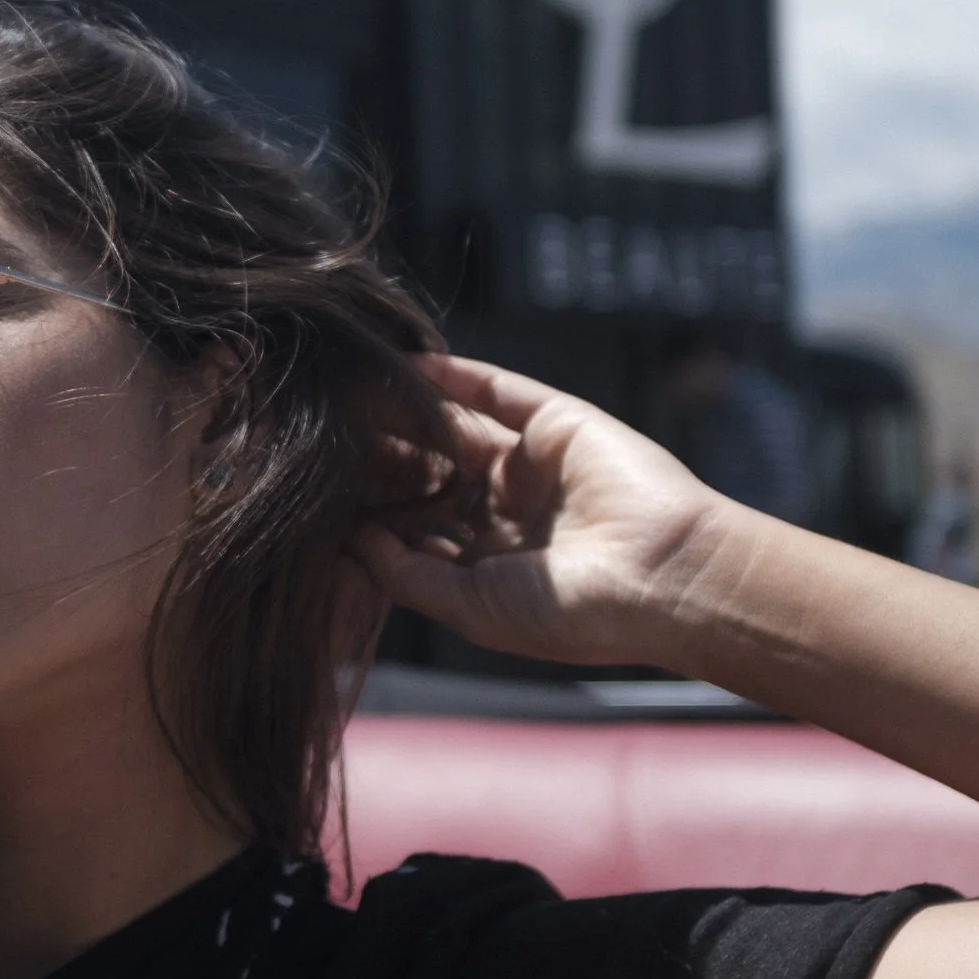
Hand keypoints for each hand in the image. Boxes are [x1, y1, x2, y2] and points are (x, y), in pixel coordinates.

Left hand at [350, 354, 732, 671]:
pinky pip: (495, 391)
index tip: (314, 500)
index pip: (420, 534)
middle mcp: (513, 516)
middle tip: (317, 441)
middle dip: (379, 463)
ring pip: (453, 432)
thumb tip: (349, 540)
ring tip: (345, 399)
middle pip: (429, 479)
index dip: (371, 517)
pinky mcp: (559, 423)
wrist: (664, 577)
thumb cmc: (570, 612)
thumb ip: (406, 573)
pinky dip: (450, 377)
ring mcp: (536, 467)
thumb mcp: (470, 607)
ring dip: (404, 417)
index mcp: (496, 569)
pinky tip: (402, 366)